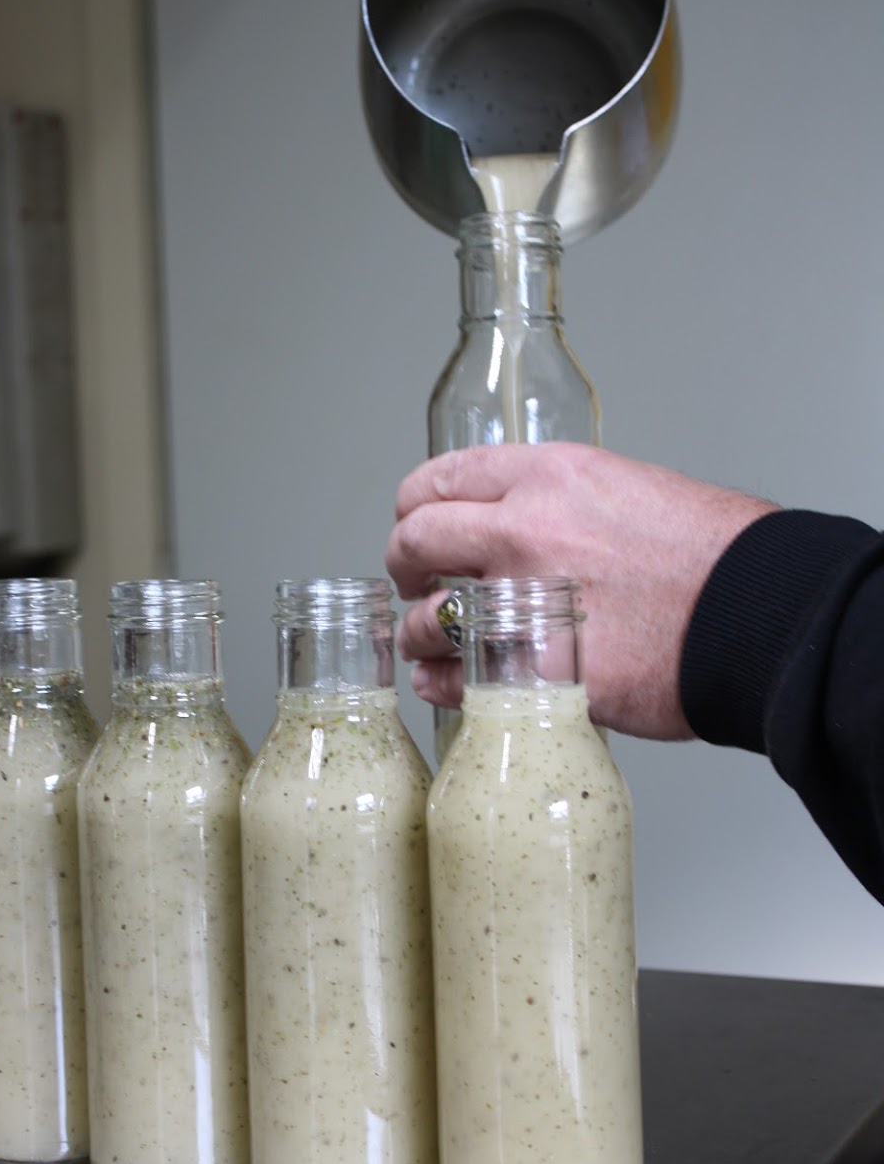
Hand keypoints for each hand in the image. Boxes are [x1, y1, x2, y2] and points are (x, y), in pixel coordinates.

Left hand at [385, 442, 775, 739]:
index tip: (418, 524)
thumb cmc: (717, 558)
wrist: (758, 615)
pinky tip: (445, 685)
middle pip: (414, 540)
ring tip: (432, 645)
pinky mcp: (532, 671)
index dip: (416, 507)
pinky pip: (455, 680)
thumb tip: (532, 532)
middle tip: (414, 583)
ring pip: (425, 617)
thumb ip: (564, 508)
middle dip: (405, 564)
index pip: (441, 479)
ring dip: (419, 634)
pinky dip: (440, 685)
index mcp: (547, 478)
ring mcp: (521, 603)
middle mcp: (522, 530)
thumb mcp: (632, 491)